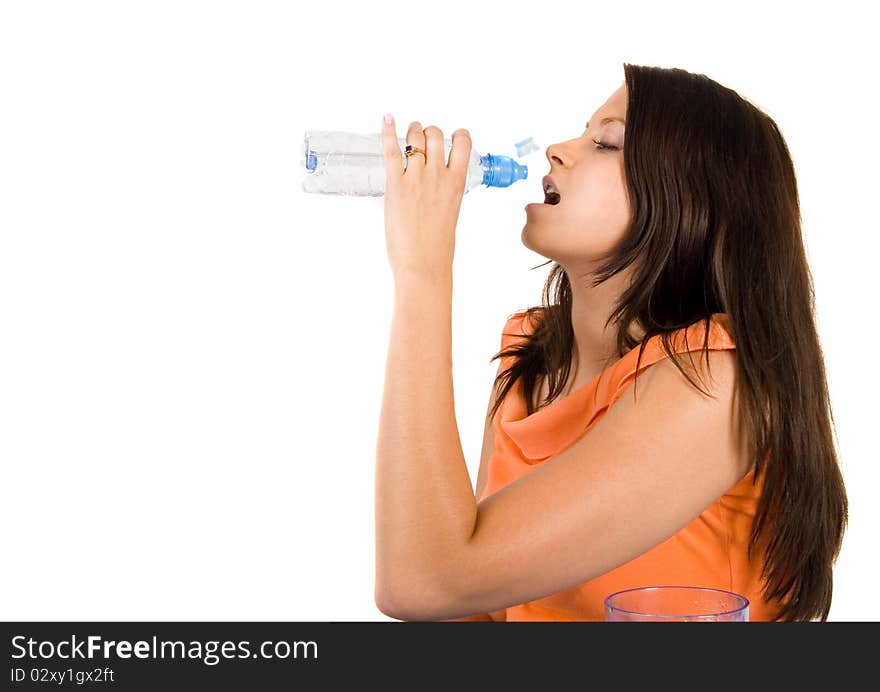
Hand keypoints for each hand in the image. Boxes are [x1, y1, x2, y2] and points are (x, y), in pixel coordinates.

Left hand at [381, 114, 471, 281]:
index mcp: (457, 183)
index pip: (463, 142)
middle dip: (428, 133)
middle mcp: (438, 175)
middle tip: (421, 141)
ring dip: (411, 132)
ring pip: (415, 137)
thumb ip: (444, 193)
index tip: (451, 138)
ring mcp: (416, 178)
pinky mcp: (395, 184)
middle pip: (435, 135)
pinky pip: (391, 150)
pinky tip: (387, 118)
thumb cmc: (437, 247)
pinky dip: (388, 131)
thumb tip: (434, 186)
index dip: (456, 135)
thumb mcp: (450, 213)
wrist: (424, 265)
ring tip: (407, 136)